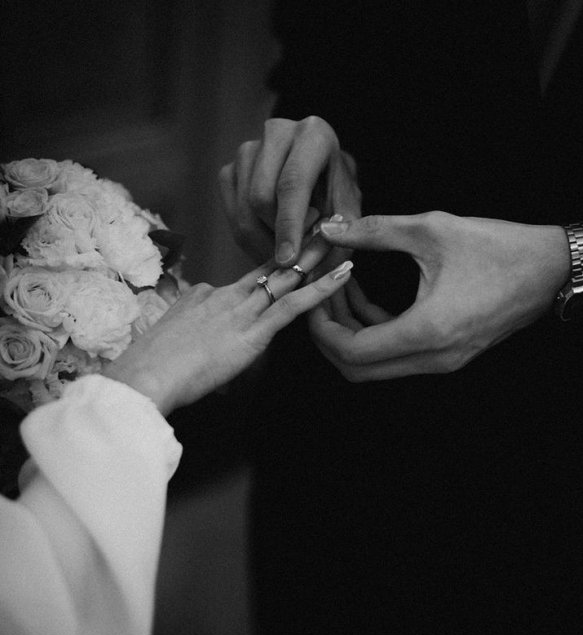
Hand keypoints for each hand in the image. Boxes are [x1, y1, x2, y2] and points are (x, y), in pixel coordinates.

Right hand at [104, 247, 352, 415]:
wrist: (144, 375)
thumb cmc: (152, 362)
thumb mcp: (170, 329)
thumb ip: (189, 312)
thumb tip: (199, 299)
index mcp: (209, 296)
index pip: (251, 276)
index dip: (276, 259)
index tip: (294, 243)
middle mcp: (228, 296)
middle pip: (272, 265)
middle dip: (299, 241)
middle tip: (323, 217)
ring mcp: (241, 312)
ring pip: (286, 278)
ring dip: (316, 255)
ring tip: (341, 233)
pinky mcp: (252, 334)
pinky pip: (292, 307)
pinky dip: (321, 288)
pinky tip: (344, 274)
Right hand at [219, 116, 361, 264]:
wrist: (321, 180)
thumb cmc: (337, 196)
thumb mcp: (349, 215)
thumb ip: (337, 238)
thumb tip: (307, 262)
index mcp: (313, 134)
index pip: (293, 182)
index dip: (289, 225)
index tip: (289, 260)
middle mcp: (276, 133)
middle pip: (261, 198)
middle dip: (275, 237)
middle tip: (295, 258)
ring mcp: (247, 150)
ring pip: (243, 210)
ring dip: (263, 241)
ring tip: (287, 250)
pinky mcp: (229, 170)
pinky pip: (231, 215)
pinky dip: (249, 239)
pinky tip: (270, 241)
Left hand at [309, 211, 569, 379]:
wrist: (551, 268)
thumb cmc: (498, 247)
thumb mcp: (432, 231)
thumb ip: (375, 230)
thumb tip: (331, 227)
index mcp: (427, 331)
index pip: (351, 352)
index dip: (321, 328)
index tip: (311, 295)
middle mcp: (433, 357)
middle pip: (357, 369)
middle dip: (329, 335)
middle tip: (317, 296)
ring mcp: (442, 361)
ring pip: (375, 364)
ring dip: (350, 332)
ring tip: (337, 289)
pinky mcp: (447, 353)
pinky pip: (396, 353)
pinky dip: (374, 330)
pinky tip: (362, 295)